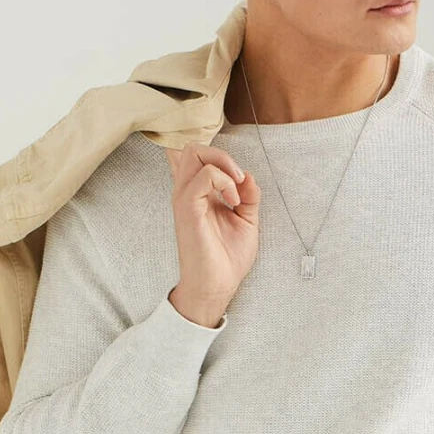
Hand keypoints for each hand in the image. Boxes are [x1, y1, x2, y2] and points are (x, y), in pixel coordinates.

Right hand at [162, 143, 260, 327]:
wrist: (218, 286)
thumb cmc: (227, 258)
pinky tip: (234, 202)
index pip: (198, 157)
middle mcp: (188, 192)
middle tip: (239, 180)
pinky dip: (224, 181)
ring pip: (194, 153)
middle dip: (222, 155)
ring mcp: (185, 198)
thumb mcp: (246, 221)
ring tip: (237, 192)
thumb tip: (249, 175)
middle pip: (193, 148)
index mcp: (199, 194)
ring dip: (223, 165)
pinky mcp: (187, 208)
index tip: (241, 183)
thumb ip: (249, 196)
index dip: (221, 159)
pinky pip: (203, 176)